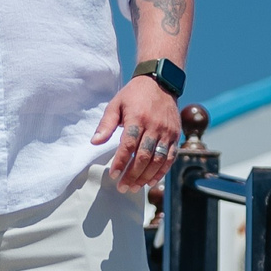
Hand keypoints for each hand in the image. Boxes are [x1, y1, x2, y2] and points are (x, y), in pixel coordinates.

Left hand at [93, 78, 182, 193]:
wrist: (160, 82)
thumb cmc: (134, 95)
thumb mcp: (116, 104)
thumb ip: (106, 124)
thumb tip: (95, 142)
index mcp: (138, 118)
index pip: (129, 145)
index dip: (121, 162)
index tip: (114, 175)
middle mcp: (154, 126)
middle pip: (144, 156)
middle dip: (132, 174)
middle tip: (122, 187)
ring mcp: (167, 132)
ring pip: (158, 160)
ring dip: (146, 176)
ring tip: (134, 187)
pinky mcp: (175, 136)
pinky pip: (170, 158)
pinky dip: (161, 172)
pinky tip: (151, 181)